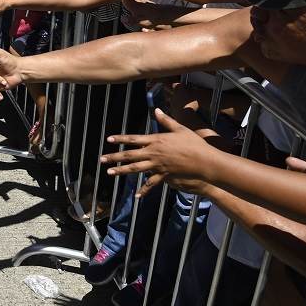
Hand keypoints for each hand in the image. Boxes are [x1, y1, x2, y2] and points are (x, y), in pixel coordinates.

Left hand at [102, 108, 219, 197]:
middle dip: (114, 157)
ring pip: (135, 169)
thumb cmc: (193, 143)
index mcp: (156, 140)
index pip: (134, 139)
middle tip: (101, 159)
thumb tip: (156, 110)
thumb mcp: (179, 128)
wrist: (204, 160)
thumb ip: (166, 120)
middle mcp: (153, 153)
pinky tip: (136, 196)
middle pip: (130, 155)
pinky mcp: (164, 175)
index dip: (120, 139)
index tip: (109, 139)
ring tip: (109, 172)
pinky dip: (144, 190)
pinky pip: (151, 183)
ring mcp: (157, 165)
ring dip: (121, 171)